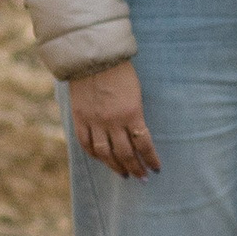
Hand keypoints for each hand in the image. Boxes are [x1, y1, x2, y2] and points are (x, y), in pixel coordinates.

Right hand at [69, 62, 158, 179]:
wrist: (93, 58)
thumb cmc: (120, 72)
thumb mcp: (136, 93)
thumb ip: (135, 115)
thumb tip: (138, 137)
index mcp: (132, 113)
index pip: (144, 144)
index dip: (151, 159)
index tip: (156, 168)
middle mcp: (113, 121)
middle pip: (125, 154)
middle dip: (135, 168)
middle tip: (142, 177)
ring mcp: (94, 121)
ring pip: (105, 153)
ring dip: (115, 167)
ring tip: (124, 174)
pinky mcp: (80, 119)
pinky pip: (86, 144)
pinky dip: (94, 154)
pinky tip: (102, 159)